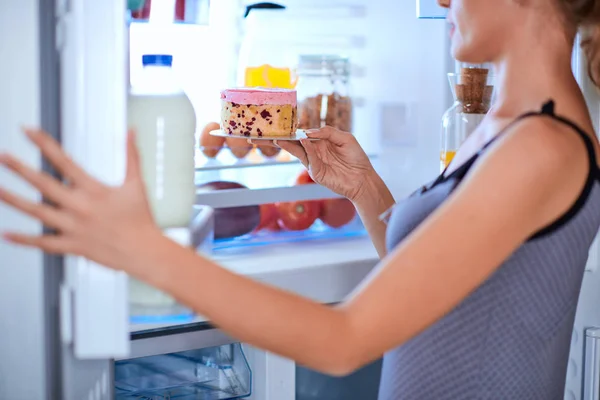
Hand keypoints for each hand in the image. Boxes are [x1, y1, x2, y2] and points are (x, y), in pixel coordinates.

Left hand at [0, 128, 159, 273]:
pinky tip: (8, 235)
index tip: (28, 132)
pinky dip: (24, 240)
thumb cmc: (142, 220)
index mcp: (94, 190)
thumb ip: (132, 155)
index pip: (64, 161)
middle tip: (4, 158)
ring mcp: (74, 227)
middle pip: (44, 185)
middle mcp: (80, 207)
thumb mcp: (137, 184)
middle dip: (20, 169)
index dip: (44, 144)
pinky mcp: (73, 245)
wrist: (144, 251)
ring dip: (14, 201)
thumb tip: (131, 132)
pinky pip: (44, 243)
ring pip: (37, 213)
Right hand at [255, 127, 374, 200]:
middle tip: (265, 135)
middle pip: (294, 144)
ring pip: (297, 152)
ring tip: (277, 138)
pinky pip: (310, 158)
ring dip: (287, 144)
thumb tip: (309, 132)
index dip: (293, 130)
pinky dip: (307, 149)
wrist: (363, 178)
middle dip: (280, 140)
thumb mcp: (345, 138)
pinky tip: (304, 140)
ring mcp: (314, 163)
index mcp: (320, 143)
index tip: (280, 124)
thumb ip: (328, 132)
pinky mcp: (316, 173)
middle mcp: (314, 152)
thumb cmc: (357, 158)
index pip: (303, 135)